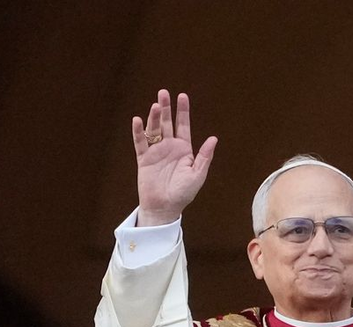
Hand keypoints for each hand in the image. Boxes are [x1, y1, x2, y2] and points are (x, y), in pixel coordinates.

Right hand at [133, 90, 216, 226]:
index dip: (183, 111)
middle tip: (163, 93)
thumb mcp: (197, 175)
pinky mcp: (144, 160)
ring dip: (154, 117)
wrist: (165, 209)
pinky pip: (140, 143)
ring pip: (154, 130)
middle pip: (167, 123)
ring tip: (155, 106)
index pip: (183, 126)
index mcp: (183, 150)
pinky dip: (138, 132)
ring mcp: (155, 152)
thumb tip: (214, 138)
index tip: (182, 96)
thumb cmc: (183, 194)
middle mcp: (169, 148)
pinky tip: (138, 120)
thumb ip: (204, 156)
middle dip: (166, 108)